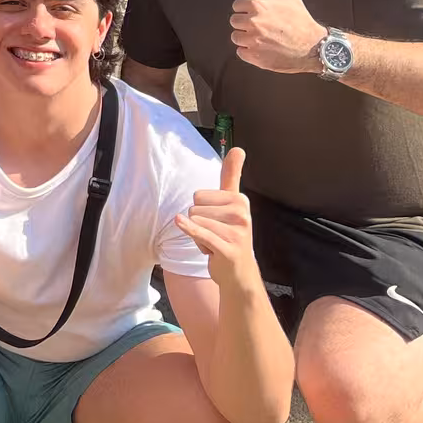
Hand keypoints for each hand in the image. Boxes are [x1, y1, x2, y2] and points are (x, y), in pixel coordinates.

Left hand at [173, 148, 259, 291]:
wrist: (238, 273)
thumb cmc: (230, 234)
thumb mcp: (231, 203)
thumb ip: (231, 175)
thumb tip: (239, 148)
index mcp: (240, 200)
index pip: (198, 195)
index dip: (202, 211)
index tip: (218, 222)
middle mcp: (241, 213)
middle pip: (194, 208)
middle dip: (200, 225)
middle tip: (217, 236)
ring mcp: (237, 232)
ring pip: (195, 222)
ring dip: (199, 237)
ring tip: (216, 244)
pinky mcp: (228, 248)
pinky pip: (199, 232)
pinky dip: (188, 229)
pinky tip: (180, 222)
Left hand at [230, 0, 326, 73]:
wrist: (315, 48)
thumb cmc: (300, 20)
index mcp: (257, 5)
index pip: (237, 5)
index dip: (249, 10)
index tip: (263, 15)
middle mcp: (252, 22)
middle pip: (234, 21)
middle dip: (246, 24)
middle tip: (265, 27)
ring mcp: (253, 40)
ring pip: (236, 37)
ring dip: (247, 38)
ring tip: (265, 38)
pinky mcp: (254, 57)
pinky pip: (241, 52)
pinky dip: (250, 52)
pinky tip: (265, 49)